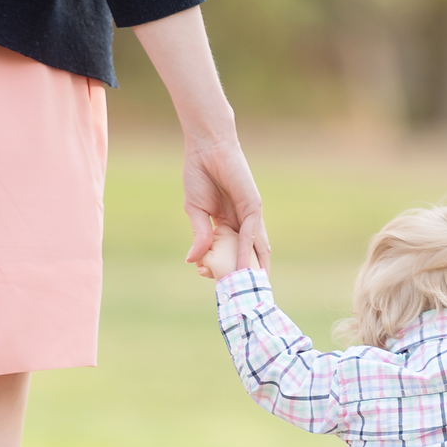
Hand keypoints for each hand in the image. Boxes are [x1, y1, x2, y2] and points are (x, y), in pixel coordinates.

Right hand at [131, 6, 270, 269]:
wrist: (206, 148)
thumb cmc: (199, 174)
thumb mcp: (195, 211)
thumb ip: (199, 236)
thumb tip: (193, 260)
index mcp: (229, 224)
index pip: (228, 253)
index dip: (221, 269)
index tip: (208, 281)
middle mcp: (243, 222)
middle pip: (246, 255)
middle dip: (242, 276)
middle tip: (239, 298)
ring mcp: (250, 215)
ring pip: (253, 249)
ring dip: (249, 270)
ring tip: (247, 292)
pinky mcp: (253, 206)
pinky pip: (250, 234)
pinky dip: (246, 251)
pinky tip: (241, 267)